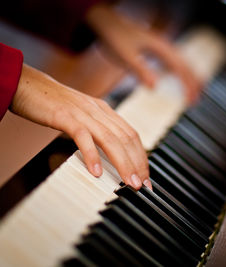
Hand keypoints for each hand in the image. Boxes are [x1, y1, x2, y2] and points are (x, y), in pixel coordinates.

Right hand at [10, 64, 150, 189]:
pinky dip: (92, 154)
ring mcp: (83, 113)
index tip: (145, 176)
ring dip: (123, 163)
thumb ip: (97, 131)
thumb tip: (109, 154)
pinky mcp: (64, 116)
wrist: (26, 84)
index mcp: (105, 111)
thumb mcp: (82, 117)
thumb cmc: (53, 104)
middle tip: (143, 185)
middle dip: (138, 163)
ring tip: (129, 183)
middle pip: (126, 138)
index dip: (141, 156)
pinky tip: (96, 172)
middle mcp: (98, 111)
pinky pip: (82, 136)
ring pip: (111, 139)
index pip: (131, 135)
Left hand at [86, 3, 200, 102]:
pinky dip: (181, 72)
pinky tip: (179, 79)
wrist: (106, 22)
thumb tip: (154, 87)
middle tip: (196, 100)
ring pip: (183, 63)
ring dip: (190, 77)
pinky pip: (174, 62)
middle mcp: (165, 46)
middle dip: (194, 83)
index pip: (181, 69)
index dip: (188, 85)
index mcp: (161, 48)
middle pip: (186, 66)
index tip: (191, 100)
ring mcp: (162, 47)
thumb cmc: (114, 36)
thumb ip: (140, 71)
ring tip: (194, 91)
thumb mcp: (125, 56)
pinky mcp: (156, 49)